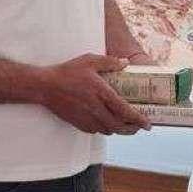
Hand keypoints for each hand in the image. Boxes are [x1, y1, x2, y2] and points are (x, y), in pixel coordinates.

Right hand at [34, 54, 149, 135]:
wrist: (44, 86)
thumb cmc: (66, 72)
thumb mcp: (89, 60)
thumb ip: (109, 62)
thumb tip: (125, 63)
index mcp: (101, 93)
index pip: (125, 111)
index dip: (139, 120)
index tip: (148, 124)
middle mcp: (96, 109)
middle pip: (119, 126)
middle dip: (132, 129)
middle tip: (139, 127)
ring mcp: (86, 118)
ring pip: (108, 130)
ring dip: (118, 130)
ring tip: (125, 125)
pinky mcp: (77, 122)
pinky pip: (95, 131)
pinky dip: (104, 129)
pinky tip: (106, 123)